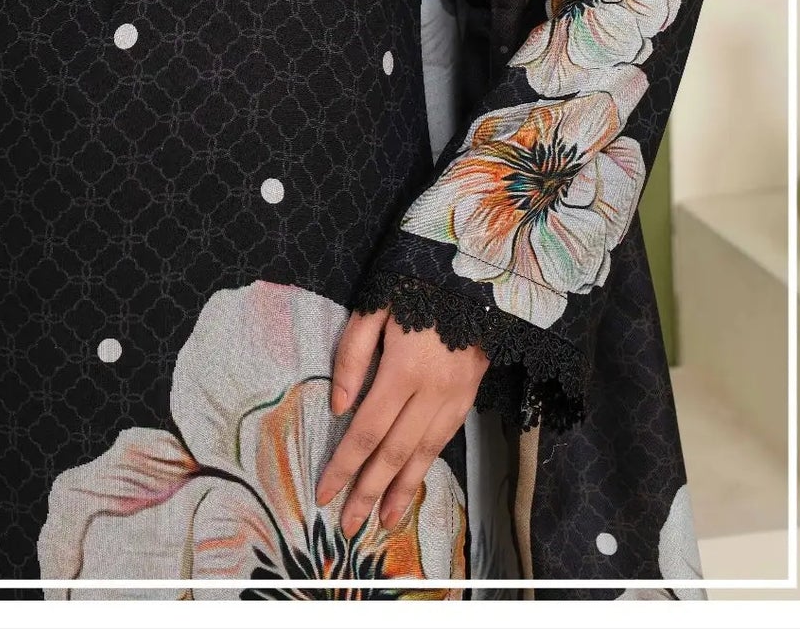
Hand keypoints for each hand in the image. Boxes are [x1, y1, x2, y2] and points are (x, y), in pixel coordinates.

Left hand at [314, 305, 489, 538]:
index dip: (345, 464)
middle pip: (394, 453)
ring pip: (423, 455)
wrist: (475, 274)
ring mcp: (455, 398)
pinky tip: (411, 486)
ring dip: (400, 492)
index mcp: (404, 369)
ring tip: (380, 521)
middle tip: (347, 525)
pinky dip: (425, 469)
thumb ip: (353, 355)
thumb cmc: (415, 285)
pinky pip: (443, 442)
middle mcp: (431, 392)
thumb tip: (339, 406)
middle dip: (368, 492)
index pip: (367, 430)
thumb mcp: (375, 306)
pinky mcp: (469, 398)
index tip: (324, 491)